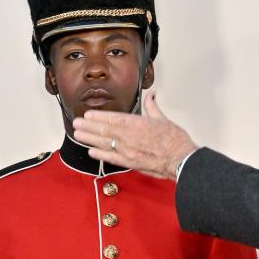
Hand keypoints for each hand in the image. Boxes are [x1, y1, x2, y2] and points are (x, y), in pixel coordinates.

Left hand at [71, 90, 196, 178]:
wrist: (181, 160)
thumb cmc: (175, 141)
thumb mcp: (163, 119)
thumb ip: (152, 107)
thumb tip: (151, 95)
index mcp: (136, 123)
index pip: (113, 118)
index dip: (98, 116)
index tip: (88, 114)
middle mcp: (129, 136)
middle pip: (104, 130)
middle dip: (89, 126)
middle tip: (76, 123)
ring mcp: (128, 150)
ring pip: (104, 143)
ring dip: (89, 138)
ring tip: (78, 134)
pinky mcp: (131, 163)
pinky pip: (111, 158)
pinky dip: (100, 155)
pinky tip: (91, 152)